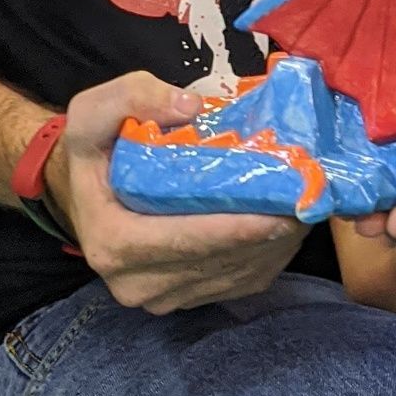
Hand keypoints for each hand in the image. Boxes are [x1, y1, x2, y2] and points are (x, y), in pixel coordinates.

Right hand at [45, 71, 306, 313]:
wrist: (85, 189)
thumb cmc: (96, 149)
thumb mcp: (95, 110)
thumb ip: (136, 97)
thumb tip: (190, 105)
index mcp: (112, 241)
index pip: (184, 241)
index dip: (236, 228)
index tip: (281, 210)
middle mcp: (135, 282)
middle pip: (217, 261)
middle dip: (268, 231)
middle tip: (310, 198)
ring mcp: (162, 297)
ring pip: (235, 276)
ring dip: (276, 245)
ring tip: (308, 206)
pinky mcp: (185, 299)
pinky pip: (239, 284)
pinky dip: (269, 256)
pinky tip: (290, 224)